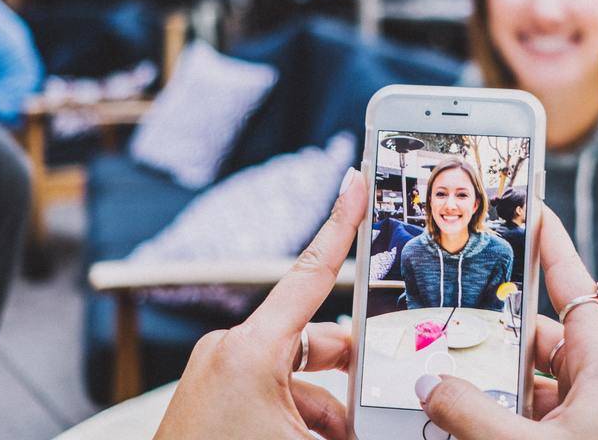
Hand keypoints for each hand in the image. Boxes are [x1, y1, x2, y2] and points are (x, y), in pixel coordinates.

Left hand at [153, 169, 365, 439]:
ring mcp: (219, 374)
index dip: (341, 224)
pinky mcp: (212, 397)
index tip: (358, 183)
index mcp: (251, 350)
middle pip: (316, 341)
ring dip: (329, 410)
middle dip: (352, 374)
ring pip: (298, 376)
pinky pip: (272, 393)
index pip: (311, 272)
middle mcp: (232, 351)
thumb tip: (385, 419)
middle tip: (383, 396)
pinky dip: (301, 418)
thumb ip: (351, 422)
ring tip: (346, 434)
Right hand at [416, 207, 597, 439]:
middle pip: (538, 336)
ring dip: (495, 386)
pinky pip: (538, 414)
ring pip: (534, 381)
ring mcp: (595, 414)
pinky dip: (505, 415)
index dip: (549, 242)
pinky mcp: (584, 437)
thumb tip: (430, 386)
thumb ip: (473, 415)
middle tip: (447, 327)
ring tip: (449, 388)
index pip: (573, 282)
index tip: (532, 205)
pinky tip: (468, 425)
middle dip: (493, 336)